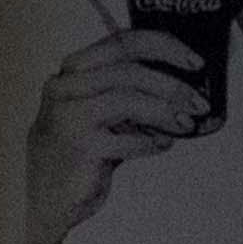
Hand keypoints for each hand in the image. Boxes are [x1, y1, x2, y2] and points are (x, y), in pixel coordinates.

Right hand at [28, 30, 209, 243]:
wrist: (44, 201)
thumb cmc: (78, 154)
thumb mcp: (103, 113)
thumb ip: (129, 91)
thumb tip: (185, 83)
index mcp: (72, 72)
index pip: (123, 42)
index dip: (165, 46)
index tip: (195, 62)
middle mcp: (63, 88)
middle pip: (129, 68)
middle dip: (172, 84)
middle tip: (198, 101)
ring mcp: (66, 117)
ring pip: (128, 98)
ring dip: (165, 112)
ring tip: (184, 125)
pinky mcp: (76, 147)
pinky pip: (126, 139)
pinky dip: (150, 142)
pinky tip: (160, 146)